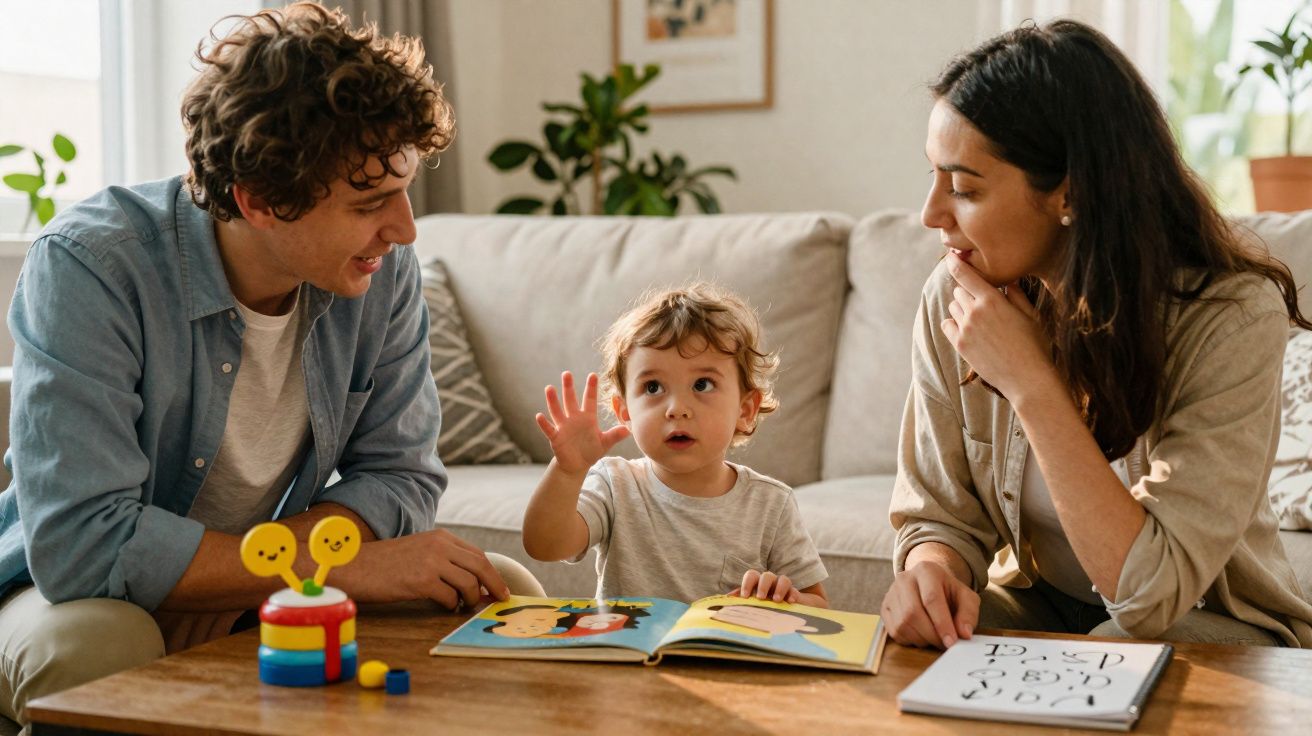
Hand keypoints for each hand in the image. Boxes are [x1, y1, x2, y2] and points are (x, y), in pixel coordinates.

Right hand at [338, 528, 509, 608]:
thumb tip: (472, 581)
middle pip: (481, 566)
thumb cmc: (385, 563)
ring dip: (470, 599)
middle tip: (499, 600)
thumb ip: (444, 560)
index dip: (492, 573)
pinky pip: (449, 597)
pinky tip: (443, 606)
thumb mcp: (419, 550)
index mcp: (441, 537)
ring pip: (469, 583)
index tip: (499, 587)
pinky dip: (450, 605)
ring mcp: (431, 562)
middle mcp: (439, 546)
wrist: (354, 566)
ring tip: (461, 605)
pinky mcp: (421, 581)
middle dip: (494, 585)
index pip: (477, 554)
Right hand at [535, 372, 629, 474]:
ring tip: (549, 388)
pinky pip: (549, 429)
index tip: (593, 375)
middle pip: (570, 400)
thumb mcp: (604, 443)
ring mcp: (563, 427)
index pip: (589, 400)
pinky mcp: (555, 438)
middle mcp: (574, 419)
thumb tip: (629, 430)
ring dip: (553, 401)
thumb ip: (615, 435)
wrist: (577, 465)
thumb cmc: (591, 451)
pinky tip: (539, 416)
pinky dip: (543, 424)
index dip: (591, 388)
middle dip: (568, 388)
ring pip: (557, 411)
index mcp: (587, 418)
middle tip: (566, 374)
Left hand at [729, 570, 799, 603]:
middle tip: (760, 598)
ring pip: (783, 579)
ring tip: (776, 600)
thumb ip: (740, 600)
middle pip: (767, 576)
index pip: (751, 576)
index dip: (747, 584)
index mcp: (757, 583)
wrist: (783, 611)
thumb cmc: (762, 605)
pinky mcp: (794, 594)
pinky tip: (791, 602)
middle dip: (763, 586)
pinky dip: (793, 594)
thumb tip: (727, 598)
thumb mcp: (751, 603)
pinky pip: (794, 590)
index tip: (744, 597)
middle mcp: (770, 582)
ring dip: (780, 588)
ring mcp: (783, 587)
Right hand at [880, 560, 978, 647]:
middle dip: (931, 635)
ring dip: (921, 639)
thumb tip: (963, 634)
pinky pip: (895, 631)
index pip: (931, 598)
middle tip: (945, 644)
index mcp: (926, 570)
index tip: (951, 642)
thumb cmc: (949, 593)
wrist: (929, 585)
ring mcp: (891, 593)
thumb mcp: (966, 598)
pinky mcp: (884, 608)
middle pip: (913, 613)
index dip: (942, 623)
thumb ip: (968, 614)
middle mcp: (904, 579)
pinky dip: (910, 640)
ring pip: (902, 624)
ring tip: (934, 638)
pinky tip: (922, 636)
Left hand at [940, 254, 1056, 400]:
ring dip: (962, 309)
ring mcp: (965, 329)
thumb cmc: (1035, 345)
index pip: (966, 275)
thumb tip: (1008, 279)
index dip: (955, 264)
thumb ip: (1015, 294)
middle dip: (969, 293)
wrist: (1027, 378)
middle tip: (984, 305)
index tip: (950, 257)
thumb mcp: (1030, 315)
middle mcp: (975, 312)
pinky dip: (954, 324)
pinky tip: (969, 330)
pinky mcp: (959, 344)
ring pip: (953, 308)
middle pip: (959, 291)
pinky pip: (947, 325)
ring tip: (981, 321)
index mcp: (992, 301)